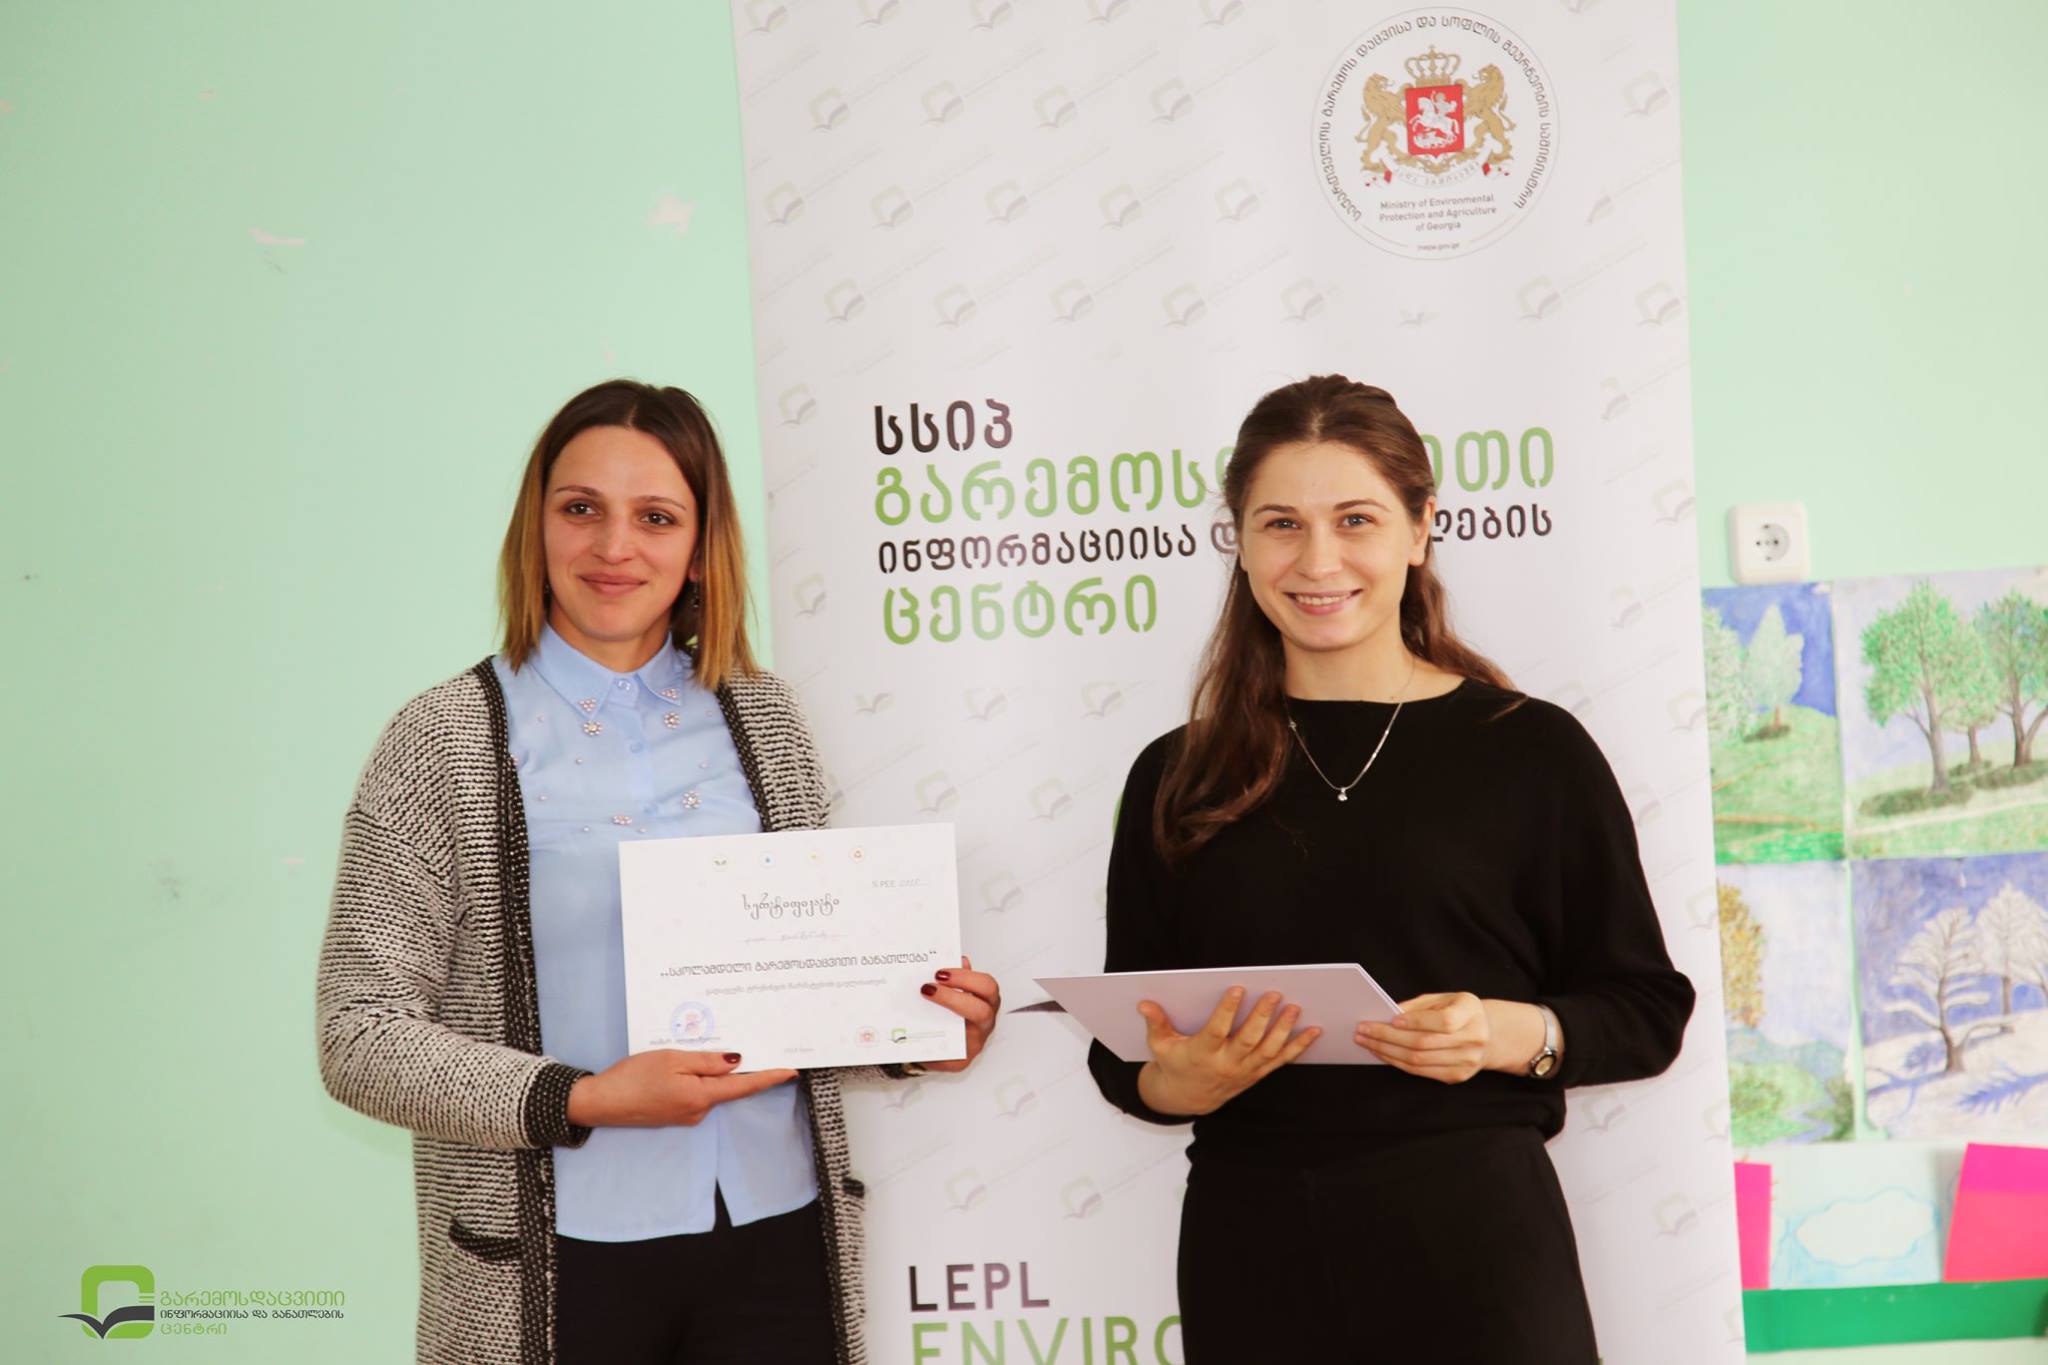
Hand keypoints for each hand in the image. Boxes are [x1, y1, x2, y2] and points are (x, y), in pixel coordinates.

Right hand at [567, 1050, 798, 1127]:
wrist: (600, 1103)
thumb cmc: (633, 1077)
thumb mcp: (672, 1060)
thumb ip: (707, 1062)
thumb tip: (737, 1061)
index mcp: (701, 1096)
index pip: (745, 1085)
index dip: (770, 1077)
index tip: (791, 1070)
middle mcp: (699, 1111)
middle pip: (730, 1087)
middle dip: (743, 1069)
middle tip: (756, 1044)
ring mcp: (687, 1116)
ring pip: (711, 1089)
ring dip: (715, 1073)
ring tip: (707, 1049)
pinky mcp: (675, 1115)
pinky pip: (696, 1094)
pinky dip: (699, 1080)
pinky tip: (687, 1067)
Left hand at [918, 955, 999, 1072]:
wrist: (938, 1041)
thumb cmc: (948, 1012)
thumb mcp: (952, 990)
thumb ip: (955, 977)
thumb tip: (960, 959)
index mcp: (986, 1001)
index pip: (987, 987)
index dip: (965, 978)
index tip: (940, 973)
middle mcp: (985, 1023)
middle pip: (982, 1011)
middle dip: (953, 998)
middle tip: (927, 989)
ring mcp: (975, 1043)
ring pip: (970, 1033)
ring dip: (941, 1021)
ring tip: (918, 1010)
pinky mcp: (961, 1061)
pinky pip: (949, 1052)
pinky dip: (931, 1040)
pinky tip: (914, 1030)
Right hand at [1135, 987, 1319, 1116]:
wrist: (1187, 1097)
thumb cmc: (1174, 1064)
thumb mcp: (1159, 1046)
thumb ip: (1156, 1023)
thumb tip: (1144, 1003)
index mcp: (1202, 1054)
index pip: (1217, 1031)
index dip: (1227, 1011)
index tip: (1238, 988)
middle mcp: (1226, 1064)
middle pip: (1248, 1040)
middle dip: (1263, 1017)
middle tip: (1275, 994)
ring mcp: (1244, 1071)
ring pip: (1268, 1050)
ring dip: (1284, 1030)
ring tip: (1295, 1008)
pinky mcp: (1256, 1074)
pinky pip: (1281, 1060)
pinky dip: (1299, 1047)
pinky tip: (1314, 1031)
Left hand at [1355, 992, 1520, 1083]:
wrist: (1488, 1034)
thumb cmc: (1458, 1011)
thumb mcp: (1443, 998)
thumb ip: (1418, 1006)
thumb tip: (1389, 1014)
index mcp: (1471, 1012)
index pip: (1443, 1021)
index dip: (1416, 1021)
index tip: (1391, 1018)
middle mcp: (1474, 1039)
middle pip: (1424, 1043)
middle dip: (1388, 1037)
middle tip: (1362, 1030)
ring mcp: (1467, 1061)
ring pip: (1419, 1061)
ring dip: (1387, 1052)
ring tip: (1366, 1042)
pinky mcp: (1457, 1076)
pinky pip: (1421, 1072)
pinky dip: (1398, 1063)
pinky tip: (1382, 1052)